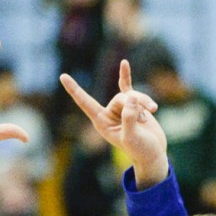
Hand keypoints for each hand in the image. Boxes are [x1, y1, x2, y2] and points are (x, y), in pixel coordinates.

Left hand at [60, 60, 168, 188]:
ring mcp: (120, 108)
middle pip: (119, 98)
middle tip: (143, 120)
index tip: (62, 76)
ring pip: (130, 95)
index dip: (75, 90)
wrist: (153, 152)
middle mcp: (108, 114)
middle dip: (135, 106)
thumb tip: (132, 98)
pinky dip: (125, 75)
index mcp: (102, 123)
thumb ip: (130, 118)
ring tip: (152, 112)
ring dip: (144, 102)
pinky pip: (127, 86)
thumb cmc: (140, 149)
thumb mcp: (132, 137)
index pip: (85, 103)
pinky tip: (124, 63)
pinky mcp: (132, 104)